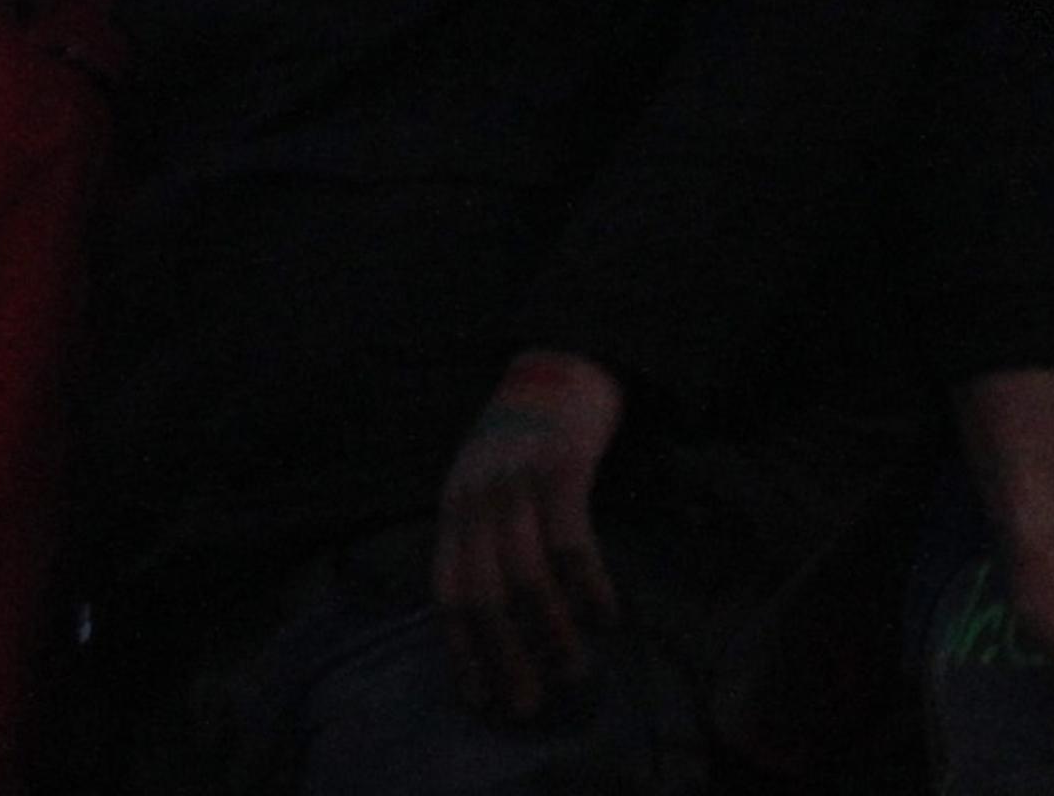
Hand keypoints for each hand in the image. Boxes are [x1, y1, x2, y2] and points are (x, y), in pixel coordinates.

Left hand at [433, 350, 622, 721]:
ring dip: (552, 633)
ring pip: (527, 577)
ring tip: (576, 668)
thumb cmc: (531, 425)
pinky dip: (588, 584)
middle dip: (506, 658)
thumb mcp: (484, 475)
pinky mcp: (565, 465)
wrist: (566, 351)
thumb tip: (490, 607)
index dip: (461, 651)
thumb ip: (481, 529)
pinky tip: (606, 611)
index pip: (448, 594)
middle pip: (484, 596)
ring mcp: (521, 480)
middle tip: (530, 702)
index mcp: (455, 505)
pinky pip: (572, 540)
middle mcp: (479, 497)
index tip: (481, 698)